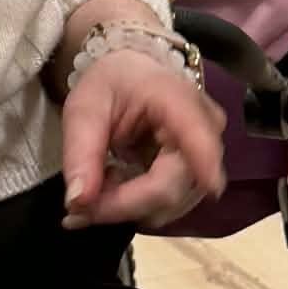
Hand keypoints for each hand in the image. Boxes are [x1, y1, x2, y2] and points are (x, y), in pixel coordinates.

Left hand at [60, 50, 226, 229]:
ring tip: (94, 191)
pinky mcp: (198, 176)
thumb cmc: (111, 85)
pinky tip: (114, 190)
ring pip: (169, 205)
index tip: (211, 191)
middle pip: (172, 188)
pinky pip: (168, 205)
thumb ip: (80, 153)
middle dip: (122, 206)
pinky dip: (136, 207)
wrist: (131, 77)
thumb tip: (78, 202)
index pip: (197, 137)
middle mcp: (205, 130)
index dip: (204, 166)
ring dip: (126, 210)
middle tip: (76, 211)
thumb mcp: (84, 110)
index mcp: (178, 99)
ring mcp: (206, 157)